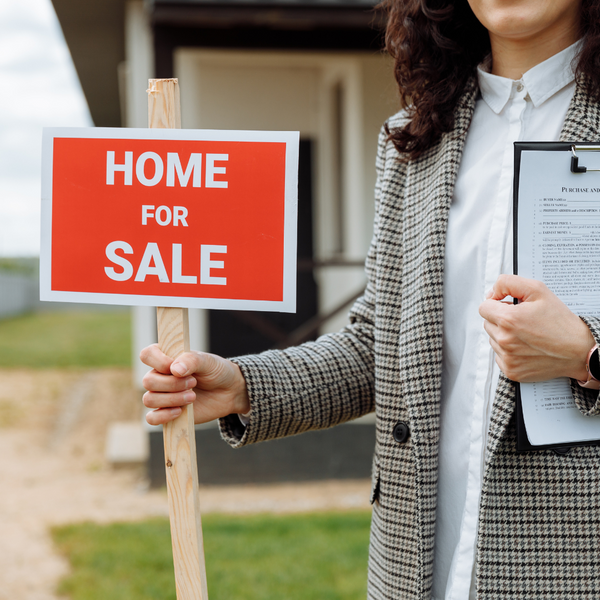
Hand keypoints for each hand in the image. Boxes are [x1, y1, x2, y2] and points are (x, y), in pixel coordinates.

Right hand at [140, 344, 249, 425]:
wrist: (228, 392)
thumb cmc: (216, 371)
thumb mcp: (208, 361)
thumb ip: (191, 360)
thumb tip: (174, 369)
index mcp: (166, 357)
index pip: (147, 355)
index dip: (159, 362)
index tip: (177, 367)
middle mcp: (160, 376)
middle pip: (148, 381)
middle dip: (172, 384)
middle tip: (194, 382)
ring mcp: (161, 395)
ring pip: (149, 400)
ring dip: (172, 399)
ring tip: (193, 396)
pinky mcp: (166, 412)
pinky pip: (151, 418)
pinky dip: (163, 416)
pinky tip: (179, 412)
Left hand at [478, 274, 593, 382]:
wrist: (578, 351)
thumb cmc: (560, 322)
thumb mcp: (538, 290)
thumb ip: (509, 283)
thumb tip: (492, 292)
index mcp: (508, 320)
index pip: (483, 307)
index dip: (496, 304)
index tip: (509, 306)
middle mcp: (504, 340)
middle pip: (487, 323)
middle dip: (500, 319)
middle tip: (522, 320)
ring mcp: (507, 358)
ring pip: (493, 339)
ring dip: (504, 335)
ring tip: (527, 334)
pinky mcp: (511, 371)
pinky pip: (499, 356)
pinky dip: (509, 351)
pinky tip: (526, 347)